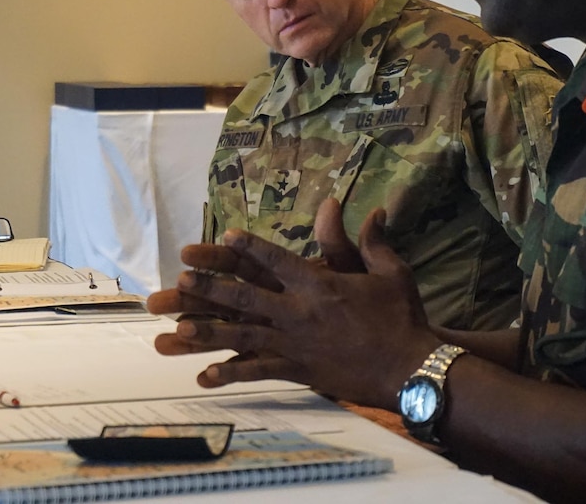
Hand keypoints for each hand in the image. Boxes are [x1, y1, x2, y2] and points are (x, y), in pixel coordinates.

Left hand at [151, 198, 440, 409]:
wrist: (410, 368)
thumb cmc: (402, 317)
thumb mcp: (392, 272)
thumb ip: (372, 241)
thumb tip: (373, 208)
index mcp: (319, 284)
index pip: (276, 260)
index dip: (249, 247)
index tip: (223, 235)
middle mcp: (299, 311)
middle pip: (246, 297)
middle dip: (210, 289)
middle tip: (180, 280)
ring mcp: (295, 344)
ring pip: (243, 336)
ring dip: (208, 331)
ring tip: (175, 330)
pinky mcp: (298, 371)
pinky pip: (258, 372)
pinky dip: (231, 373)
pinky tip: (204, 377)